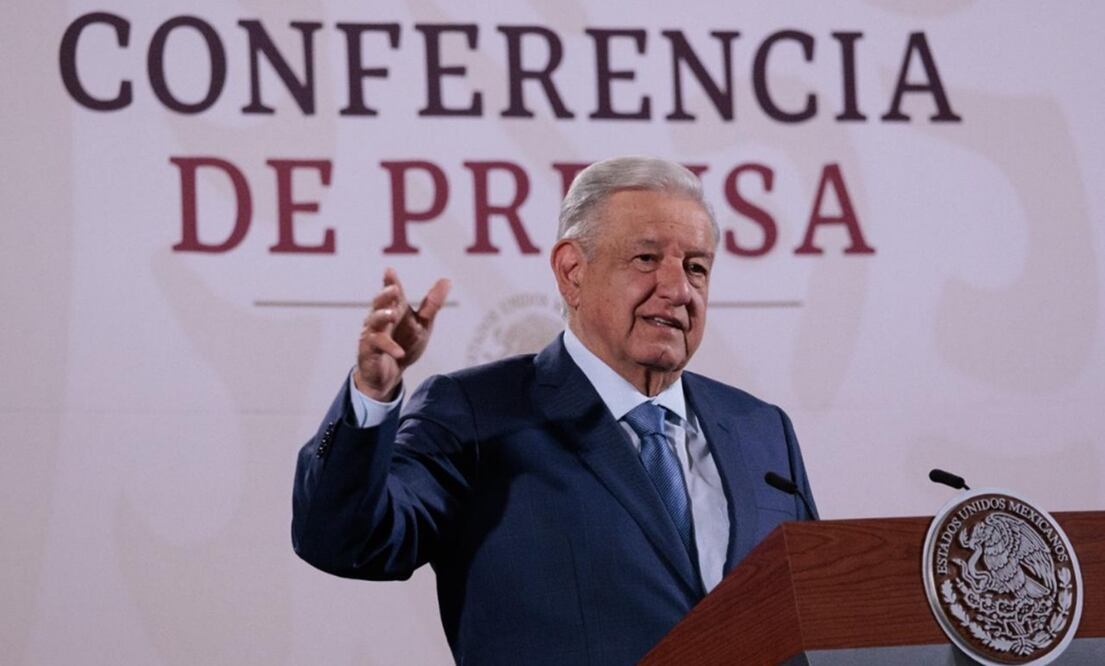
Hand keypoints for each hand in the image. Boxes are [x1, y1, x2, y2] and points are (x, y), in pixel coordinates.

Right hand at [355, 268, 450, 400]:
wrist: (390, 374)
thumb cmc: (405, 344)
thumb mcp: (423, 324)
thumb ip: (432, 304)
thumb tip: (447, 280)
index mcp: (393, 309)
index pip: (392, 293)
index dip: (390, 281)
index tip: (390, 271)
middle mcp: (379, 318)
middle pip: (379, 303)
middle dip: (385, 295)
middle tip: (394, 289)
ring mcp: (372, 333)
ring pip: (374, 321)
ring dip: (382, 316)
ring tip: (393, 314)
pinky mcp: (368, 350)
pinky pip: (377, 346)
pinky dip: (389, 347)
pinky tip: (399, 351)